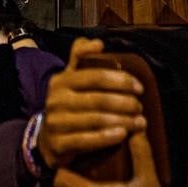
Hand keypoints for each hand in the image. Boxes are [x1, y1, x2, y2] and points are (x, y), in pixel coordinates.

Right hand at [38, 39, 145, 169]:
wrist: (46, 139)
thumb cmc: (67, 105)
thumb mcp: (70, 78)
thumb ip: (81, 56)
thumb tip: (98, 43)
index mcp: (62, 80)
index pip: (95, 76)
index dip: (120, 80)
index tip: (139, 87)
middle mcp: (56, 100)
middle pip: (98, 99)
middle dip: (125, 103)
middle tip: (141, 107)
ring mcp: (55, 122)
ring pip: (95, 120)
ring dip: (122, 121)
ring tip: (140, 123)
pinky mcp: (58, 144)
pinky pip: (86, 140)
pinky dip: (107, 137)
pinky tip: (122, 135)